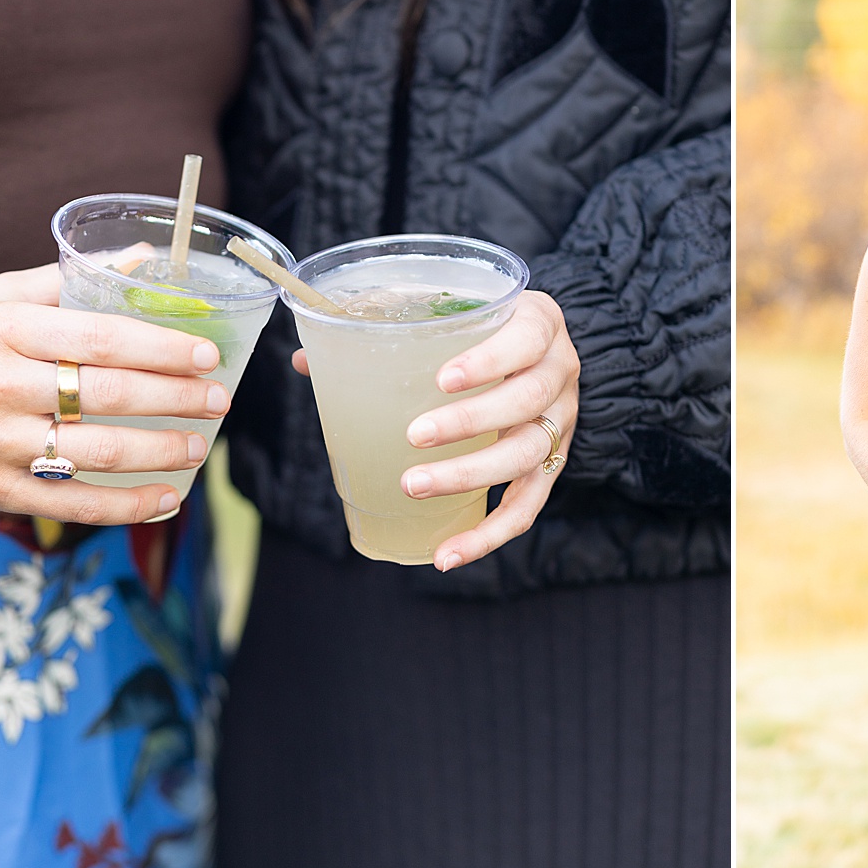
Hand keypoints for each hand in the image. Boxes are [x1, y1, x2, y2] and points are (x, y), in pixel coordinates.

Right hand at [0, 265, 228, 522]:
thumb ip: (64, 281)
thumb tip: (141, 259)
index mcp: (2, 329)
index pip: (100, 337)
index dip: (162, 347)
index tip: (209, 354)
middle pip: (108, 395)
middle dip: (176, 399)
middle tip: (220, 400)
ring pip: (97, 452)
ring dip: (161, 453)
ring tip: (200, 446)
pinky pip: (73, 502)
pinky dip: (126, 505)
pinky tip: (166, 498)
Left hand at [291, 290, 578, 570]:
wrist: (534, 351)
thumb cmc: (480, 328)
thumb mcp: (449, 312)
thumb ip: (388, 326)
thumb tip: (307, 362)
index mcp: (540, 323)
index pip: (527, 339)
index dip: (490, 360)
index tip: (442, 380)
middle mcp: (560, 373)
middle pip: (527, 402)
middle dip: (470, 422)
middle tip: (414, 436)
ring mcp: (561, 422)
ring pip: (528, 455)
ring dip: (469, 475)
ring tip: (413, 485)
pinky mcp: (551, 464)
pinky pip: (528, 506)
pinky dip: (488, 535)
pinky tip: (447, 554)